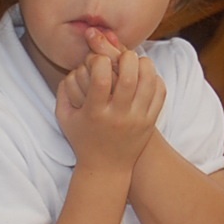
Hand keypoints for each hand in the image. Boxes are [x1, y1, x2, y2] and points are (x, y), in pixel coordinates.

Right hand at [55, 27, 164, 169]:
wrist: (106, 168)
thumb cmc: (83, 139)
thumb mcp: (65, 118)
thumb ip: (63, 91)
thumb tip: (73, 66)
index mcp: (95, 113)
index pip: (101, 80)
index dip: (100, 61)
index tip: (99, 60)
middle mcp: (118, 116)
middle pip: (128, 77)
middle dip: (126, 57)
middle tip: (121, 56)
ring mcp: (137, 119)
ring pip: (148, 81)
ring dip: (143, 64)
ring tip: (135, 62)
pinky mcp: (150, 122)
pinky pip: (160, 92)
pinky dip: (155, 78)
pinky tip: (145, 76)